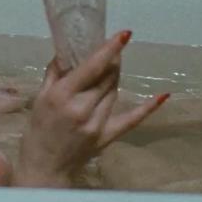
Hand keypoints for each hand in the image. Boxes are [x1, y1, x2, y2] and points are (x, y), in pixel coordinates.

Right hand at [13, 30, 169, 187]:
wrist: (45, 167)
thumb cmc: (39, 129)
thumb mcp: (41, 97)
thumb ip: (56, 72)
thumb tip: (69, 50)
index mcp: (63, 96)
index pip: (92, 67)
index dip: (109, 50)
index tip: (124, 35)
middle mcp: (82, 108)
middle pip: (107, 78)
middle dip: (112, 61)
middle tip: (112, 50)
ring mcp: (97, 124)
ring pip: (115, 92)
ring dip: (114, 78)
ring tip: (111, 69)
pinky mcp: (108, 137)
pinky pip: (132, 120)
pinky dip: (148, 108)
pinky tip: (162, 96)